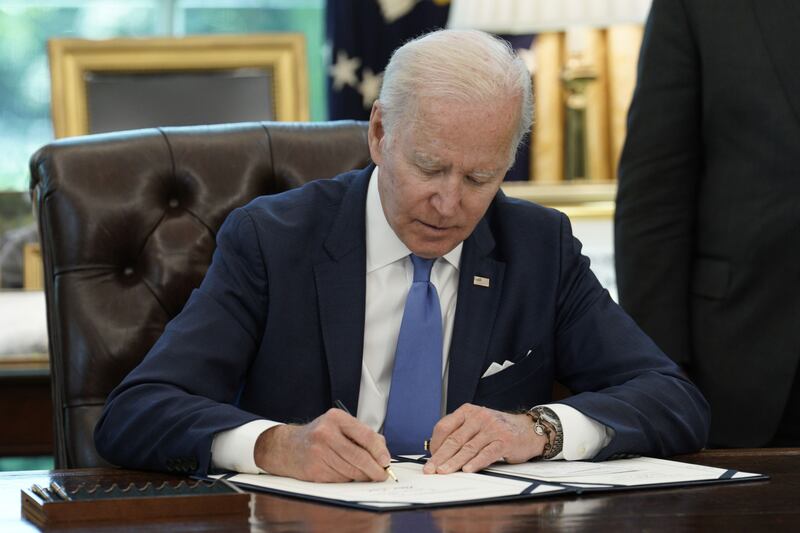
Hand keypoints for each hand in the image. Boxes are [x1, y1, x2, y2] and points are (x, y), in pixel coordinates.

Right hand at [254, 408, 390, 481]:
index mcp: (336, 418)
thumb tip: (382, 454)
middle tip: (381, 474)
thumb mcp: (339, 426)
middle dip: (374, 469)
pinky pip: (340, 479)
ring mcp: (319, 452)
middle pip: (359, 456)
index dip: (379, 451)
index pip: (366, 435)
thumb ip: (362, 435)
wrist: (288, 447)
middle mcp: (326, 433)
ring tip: (364, 474)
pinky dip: (348, 480)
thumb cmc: (319, 436)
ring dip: (362, 476)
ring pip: (351, 471)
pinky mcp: (315, 469)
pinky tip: (346, 474)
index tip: (386, 461)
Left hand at [423, 403, 546, 473]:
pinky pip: (487, 453)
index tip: (430, 458)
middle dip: (440, 456)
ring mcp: (492, 428)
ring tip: (444, 471)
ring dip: (454, 462)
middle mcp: (479, 417)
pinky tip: (467, 469)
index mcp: (468, 411)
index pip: (444, 426)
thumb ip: (460, 432)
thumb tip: (438, 452)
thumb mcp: (476, 424)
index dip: (435, 443)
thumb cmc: (498, 429)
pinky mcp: (505, 440)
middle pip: (454, 439)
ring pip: (468, 447)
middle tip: (430, 469)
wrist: (528, 429)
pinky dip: (476, 462)